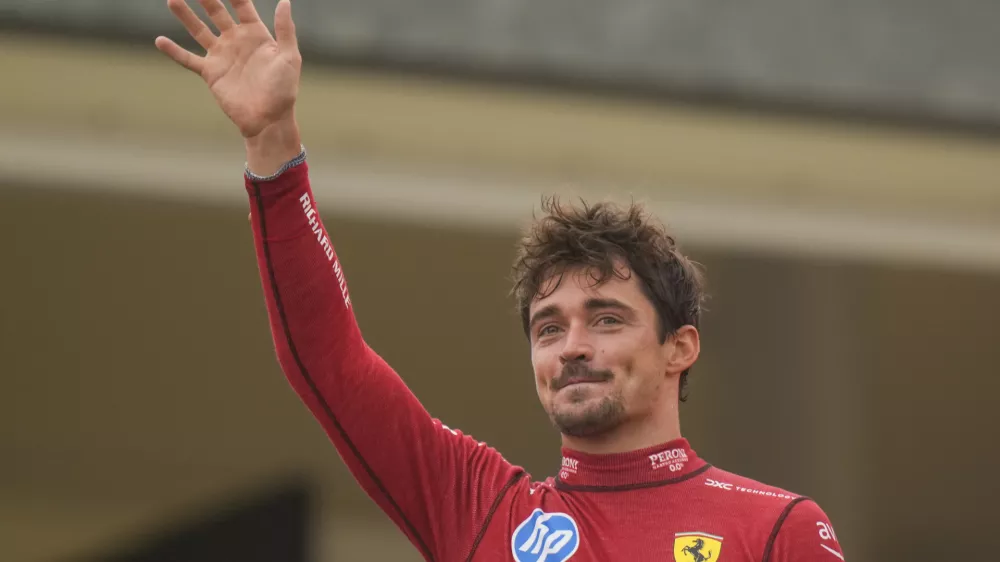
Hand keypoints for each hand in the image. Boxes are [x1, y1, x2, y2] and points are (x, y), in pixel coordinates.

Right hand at [155, 0, 300, 138]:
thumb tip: (285, 1)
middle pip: (216, 12)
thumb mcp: (289, 57)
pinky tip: (159, 40)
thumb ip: (285, 30)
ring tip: (172, 0)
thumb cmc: (283, 90)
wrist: (268, 118)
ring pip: (199, 29)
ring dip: (185, 15)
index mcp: (256, 34)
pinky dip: (174, 51)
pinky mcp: (210, 73)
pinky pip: (188, 59)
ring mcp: (221, 56)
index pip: (241, 5)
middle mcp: (236, 41)